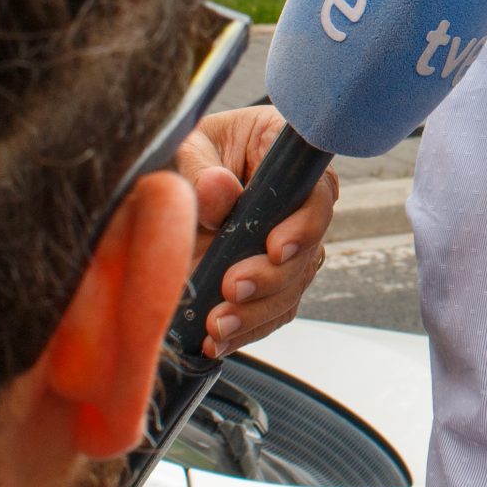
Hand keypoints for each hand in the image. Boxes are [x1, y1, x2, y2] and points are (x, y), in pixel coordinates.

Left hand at [177, 106, 336, 355]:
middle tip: (233, 286)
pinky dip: (246, 329)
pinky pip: (271, 311)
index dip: (303, 226)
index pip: (316, 194)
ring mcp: (285, 244)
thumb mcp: (185, 146)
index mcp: (286, 158)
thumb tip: (219, 191)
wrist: (170, 176)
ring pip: (291, 288)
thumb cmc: (186, 151)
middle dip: (272, 278)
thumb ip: (198, 166)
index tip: (275, 248)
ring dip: (256, 312)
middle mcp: (296, 204)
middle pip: (307, 251)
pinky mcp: (268, 277)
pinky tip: (218, 339)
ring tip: (218, 324)